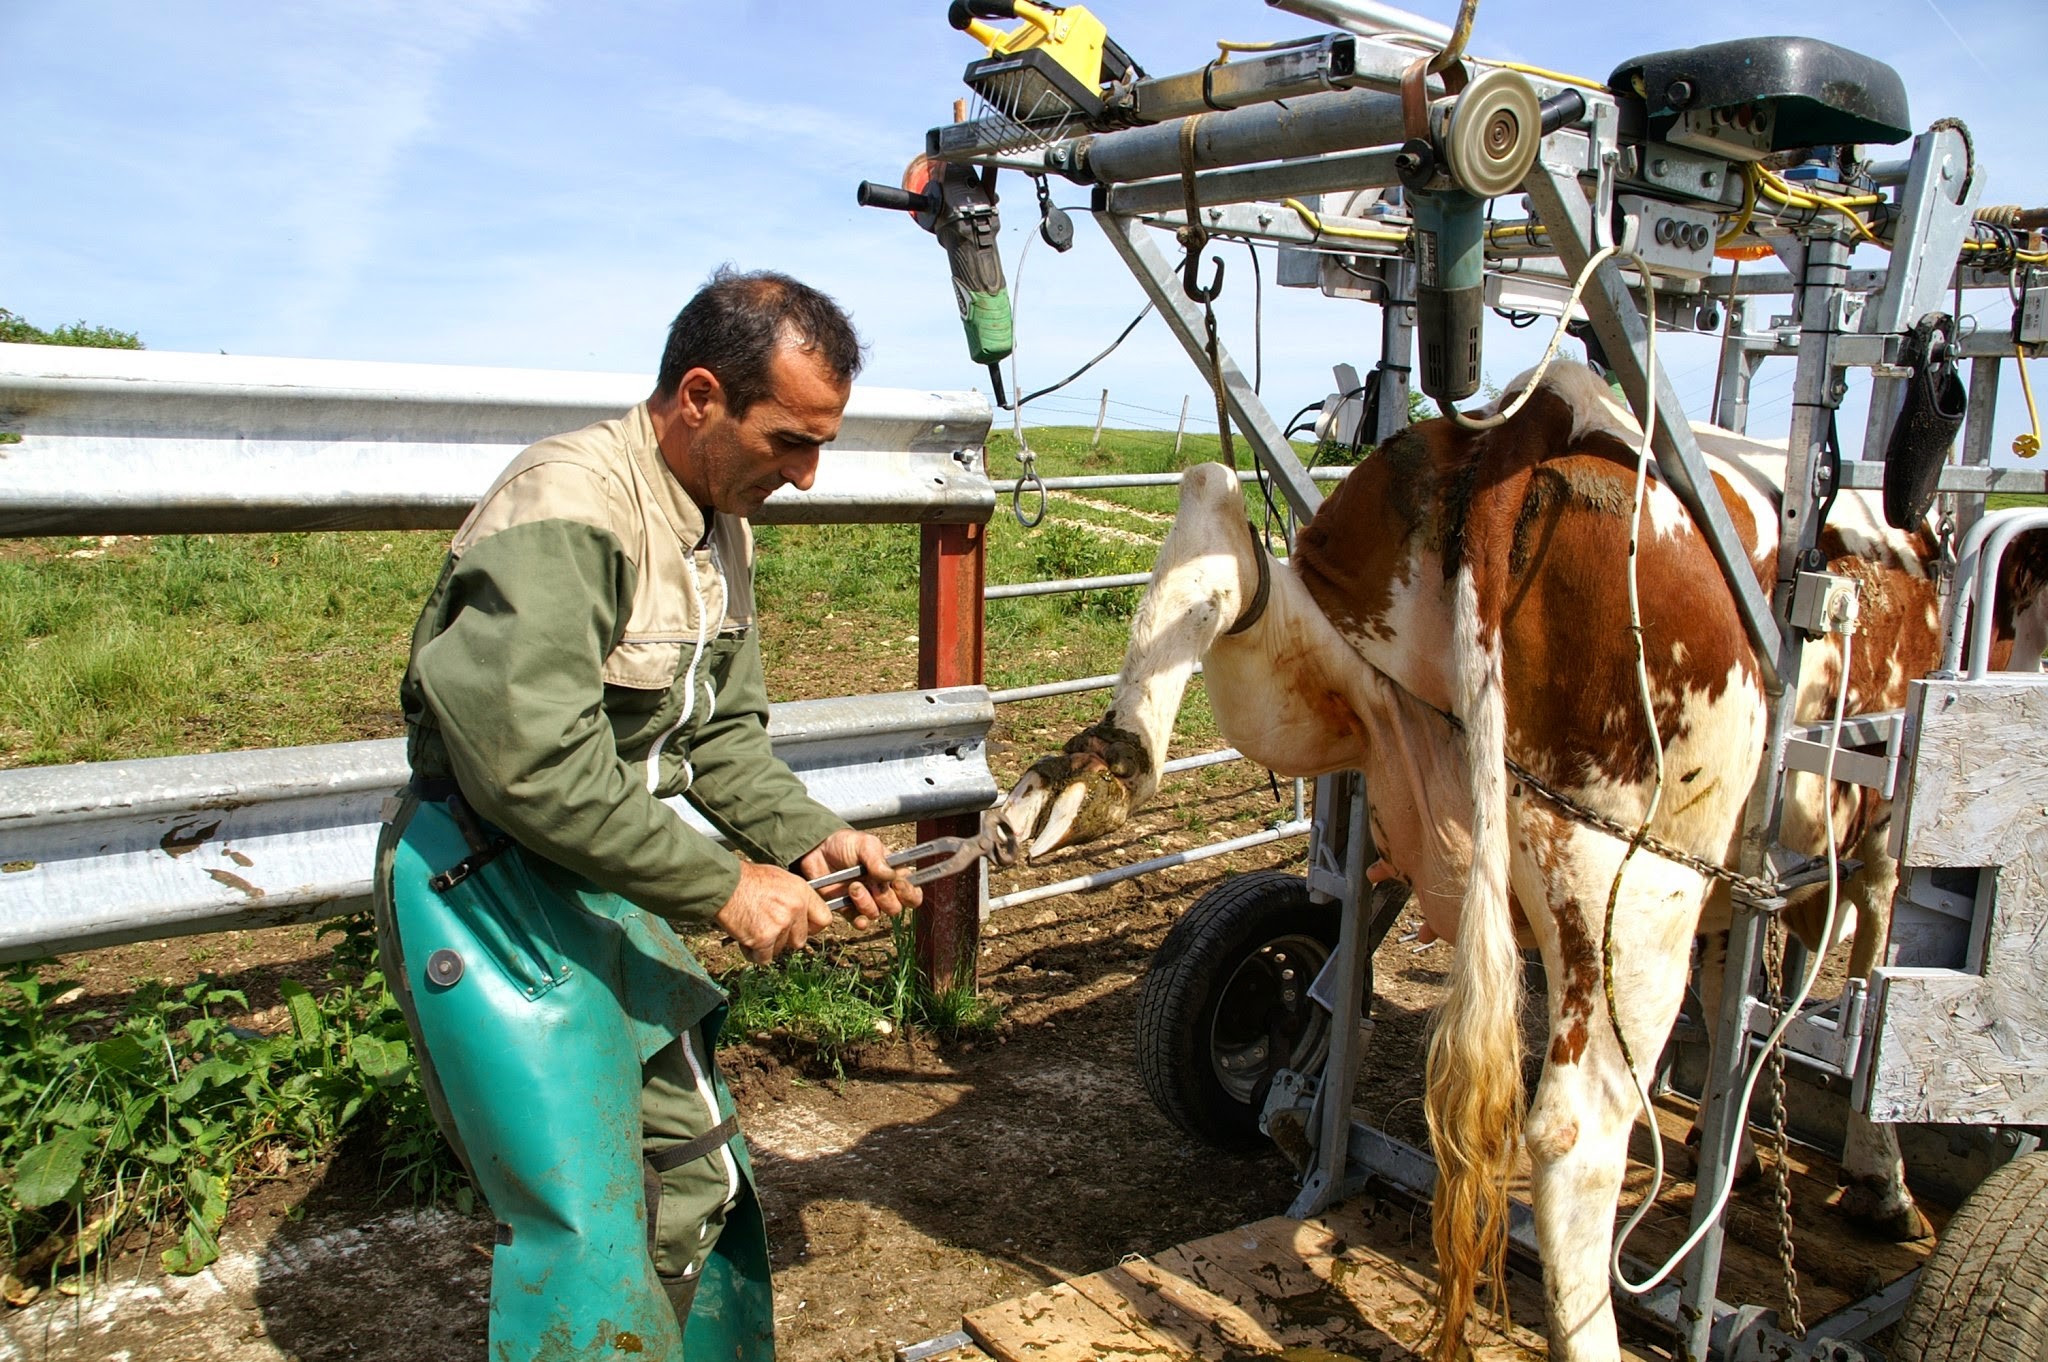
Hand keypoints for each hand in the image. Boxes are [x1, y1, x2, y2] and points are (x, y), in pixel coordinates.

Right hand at [714, 862, 833, 964]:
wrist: (724, 884)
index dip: (812, 927)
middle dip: (785, 940)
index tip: (802, 929)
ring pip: (780, 950)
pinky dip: (754, 954)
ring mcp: (780, 925)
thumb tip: (801, 914)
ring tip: (751, 928)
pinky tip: (745, 939)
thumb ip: (794, 898)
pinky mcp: (764, 939)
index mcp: (802, 893)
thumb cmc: (747, 879)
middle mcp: (795, 909)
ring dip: (766, 945)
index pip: (824, 919)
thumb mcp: (780, 879)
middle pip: (800, 940)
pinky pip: (764, 958)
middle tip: (768, 930)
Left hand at [796, 830, 922, 930]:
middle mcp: (882, 891)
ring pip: (876, 914)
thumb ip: (878, 858)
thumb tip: (891, 876)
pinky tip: (855, 913)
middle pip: (895, 908)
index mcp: (892, 875)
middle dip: (885, 898)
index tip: (898, 883)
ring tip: (853, 886)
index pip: (912, 893)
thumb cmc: (846, 844)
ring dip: (866, 902)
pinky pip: (859, 922)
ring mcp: (865, 902)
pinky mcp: (848, 910)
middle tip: (871, 883)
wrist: (817, 850)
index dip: (909, 893)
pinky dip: (859, 920)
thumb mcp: (865, 843)